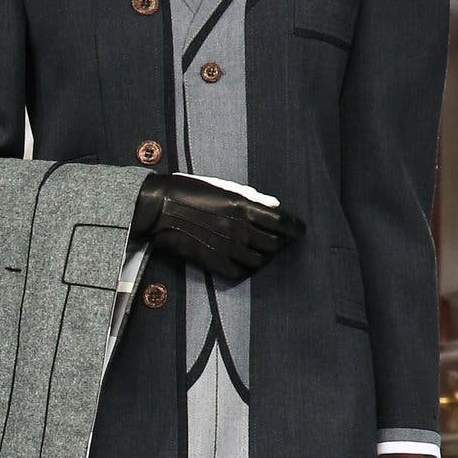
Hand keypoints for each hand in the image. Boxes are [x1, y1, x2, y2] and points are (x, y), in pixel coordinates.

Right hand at [131, 171, 304, 280]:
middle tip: (279, 240)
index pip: (282, 223)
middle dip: (281, 243)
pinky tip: (243, 259)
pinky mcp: (212, 261)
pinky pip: (239, 272)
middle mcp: (238, 229)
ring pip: (260, 261)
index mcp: (242, 206)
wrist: (158, 208)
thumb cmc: (190, 190)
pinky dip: (246, 268)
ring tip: (261, 250)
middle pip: (275, 245)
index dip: (295, 228)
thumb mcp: (223, 186)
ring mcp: (225, 247)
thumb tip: (275, 205)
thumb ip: (252, 197)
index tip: (299, 230)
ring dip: (265, 256)